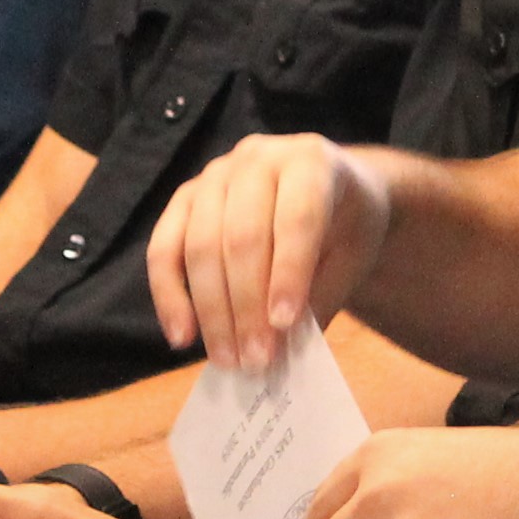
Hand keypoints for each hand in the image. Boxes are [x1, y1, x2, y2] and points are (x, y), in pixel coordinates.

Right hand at [148, 133, 390, 369]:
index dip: (288, 274)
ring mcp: (214, 175)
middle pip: (242, 236)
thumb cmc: (346, 225)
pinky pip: (165, 248)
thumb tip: (281, 349)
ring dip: (212, 310)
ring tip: (228, 359)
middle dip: (246, 306)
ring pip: (200, 245)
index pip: (296, 218)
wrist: (329, 190)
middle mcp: (257, 158)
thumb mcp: (353, 256)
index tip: (284, 327)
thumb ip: (321, 296)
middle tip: (255, 360)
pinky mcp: (184, 197)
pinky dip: (169, 295)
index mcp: (310, 161)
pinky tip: (182, 336)